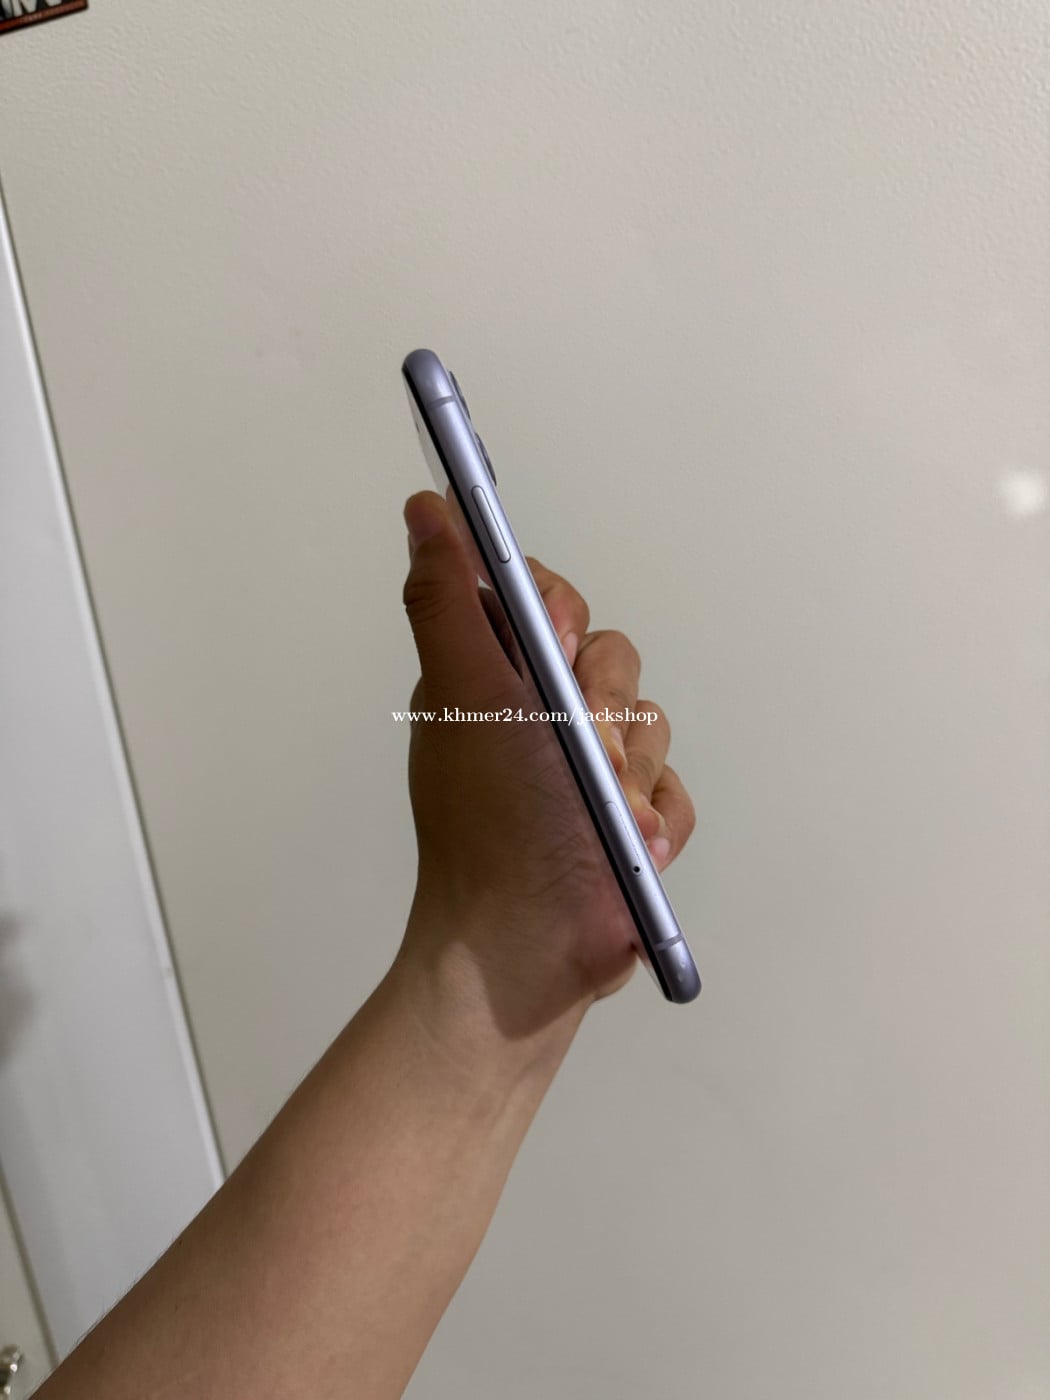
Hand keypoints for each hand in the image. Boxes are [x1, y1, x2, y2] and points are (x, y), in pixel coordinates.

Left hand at [395, 490, 695, 1041]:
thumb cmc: (492, 829)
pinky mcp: (627, 820)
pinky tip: (629, 853)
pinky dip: (656, 823)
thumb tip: (425, 512)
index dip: (562, 620)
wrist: (527, 955)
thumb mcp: (466, 698)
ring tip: (605, 823)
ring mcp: (585, 771)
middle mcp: (535, 716)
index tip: (555, 656)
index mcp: (489, 679)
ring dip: (632, 778)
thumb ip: (447, 600)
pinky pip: (674, 789)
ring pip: (650, 723)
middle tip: (581, 758)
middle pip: (612, 657)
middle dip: (605, 713)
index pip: (544, 599)